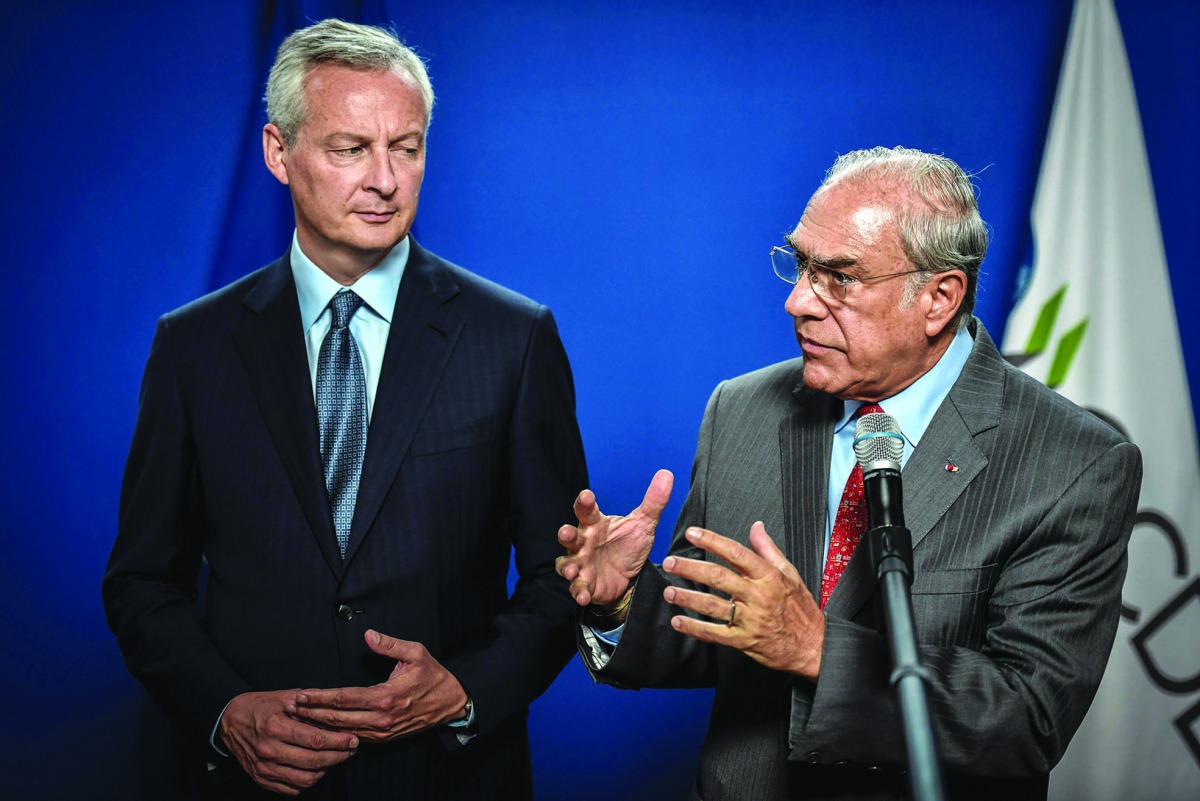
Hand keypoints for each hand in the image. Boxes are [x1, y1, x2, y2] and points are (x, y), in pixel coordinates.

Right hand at [218, 689, 357, 795]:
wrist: (229, 721)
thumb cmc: (259, 707)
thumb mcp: (284, 697)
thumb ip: (311, 704)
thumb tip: (337, 711)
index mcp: (275, 727)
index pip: (315, 739)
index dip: (339, 741)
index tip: (353, 738)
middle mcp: (269, 750)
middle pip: (313, 761)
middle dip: (338, 756)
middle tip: (351, 749)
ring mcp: (264, 768)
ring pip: (305, 779)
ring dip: (326, 770)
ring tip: (336, 758)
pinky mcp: (261, 779)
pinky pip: (292, 788)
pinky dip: (308, 781)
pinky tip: (317, 769)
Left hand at [288, 630, 468, 742]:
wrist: (451, 703)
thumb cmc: (432, 676)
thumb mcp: (416, 653)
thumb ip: (390, 644)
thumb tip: (368, 635)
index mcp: (386, 697)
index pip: (344, 698)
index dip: (319, 697)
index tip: (301, 693)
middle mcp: (381, 718)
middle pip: (337, 719)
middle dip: (311, 713)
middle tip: (290, 706)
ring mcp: (382, 732)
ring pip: (343, 731)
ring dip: (320, 725)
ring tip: (299, 717)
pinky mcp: (384, 738)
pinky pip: (354, 738)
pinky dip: (335, 733)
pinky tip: (322, 728)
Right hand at [556, 470, 673, 612]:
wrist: (629, 577)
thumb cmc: (628, 545)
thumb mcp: (643, 524)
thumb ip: (653, 502)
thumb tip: (667, 474)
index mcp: (596, 524)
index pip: (586, 510)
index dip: (584, 502)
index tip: (587, 496)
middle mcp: (583, 543)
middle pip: (569, 536)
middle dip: (566, 534)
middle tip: (567, 533)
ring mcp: (582, 564)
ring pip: (566, 563)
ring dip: (567, 567)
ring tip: (572, 571)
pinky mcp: (585, 584)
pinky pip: (577, 588)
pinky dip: (578, 592)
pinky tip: (582, 596)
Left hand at [662, 522, 825, 679]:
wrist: (813, 645)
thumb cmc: (800, 608)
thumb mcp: (789, 573)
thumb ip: (768, 549)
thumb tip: (756, 527)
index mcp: (768, 576)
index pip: (736, 553)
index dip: (712, 541)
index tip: (692, 533)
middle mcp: (757, 595)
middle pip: (718, 577)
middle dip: (690, 569)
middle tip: (670, 562)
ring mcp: (750, 619)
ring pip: (712, 606)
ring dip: (687, 598)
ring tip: (669, 592)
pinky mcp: (744, 640)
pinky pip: (714, 634)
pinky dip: (694, 628)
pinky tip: (678, 621)